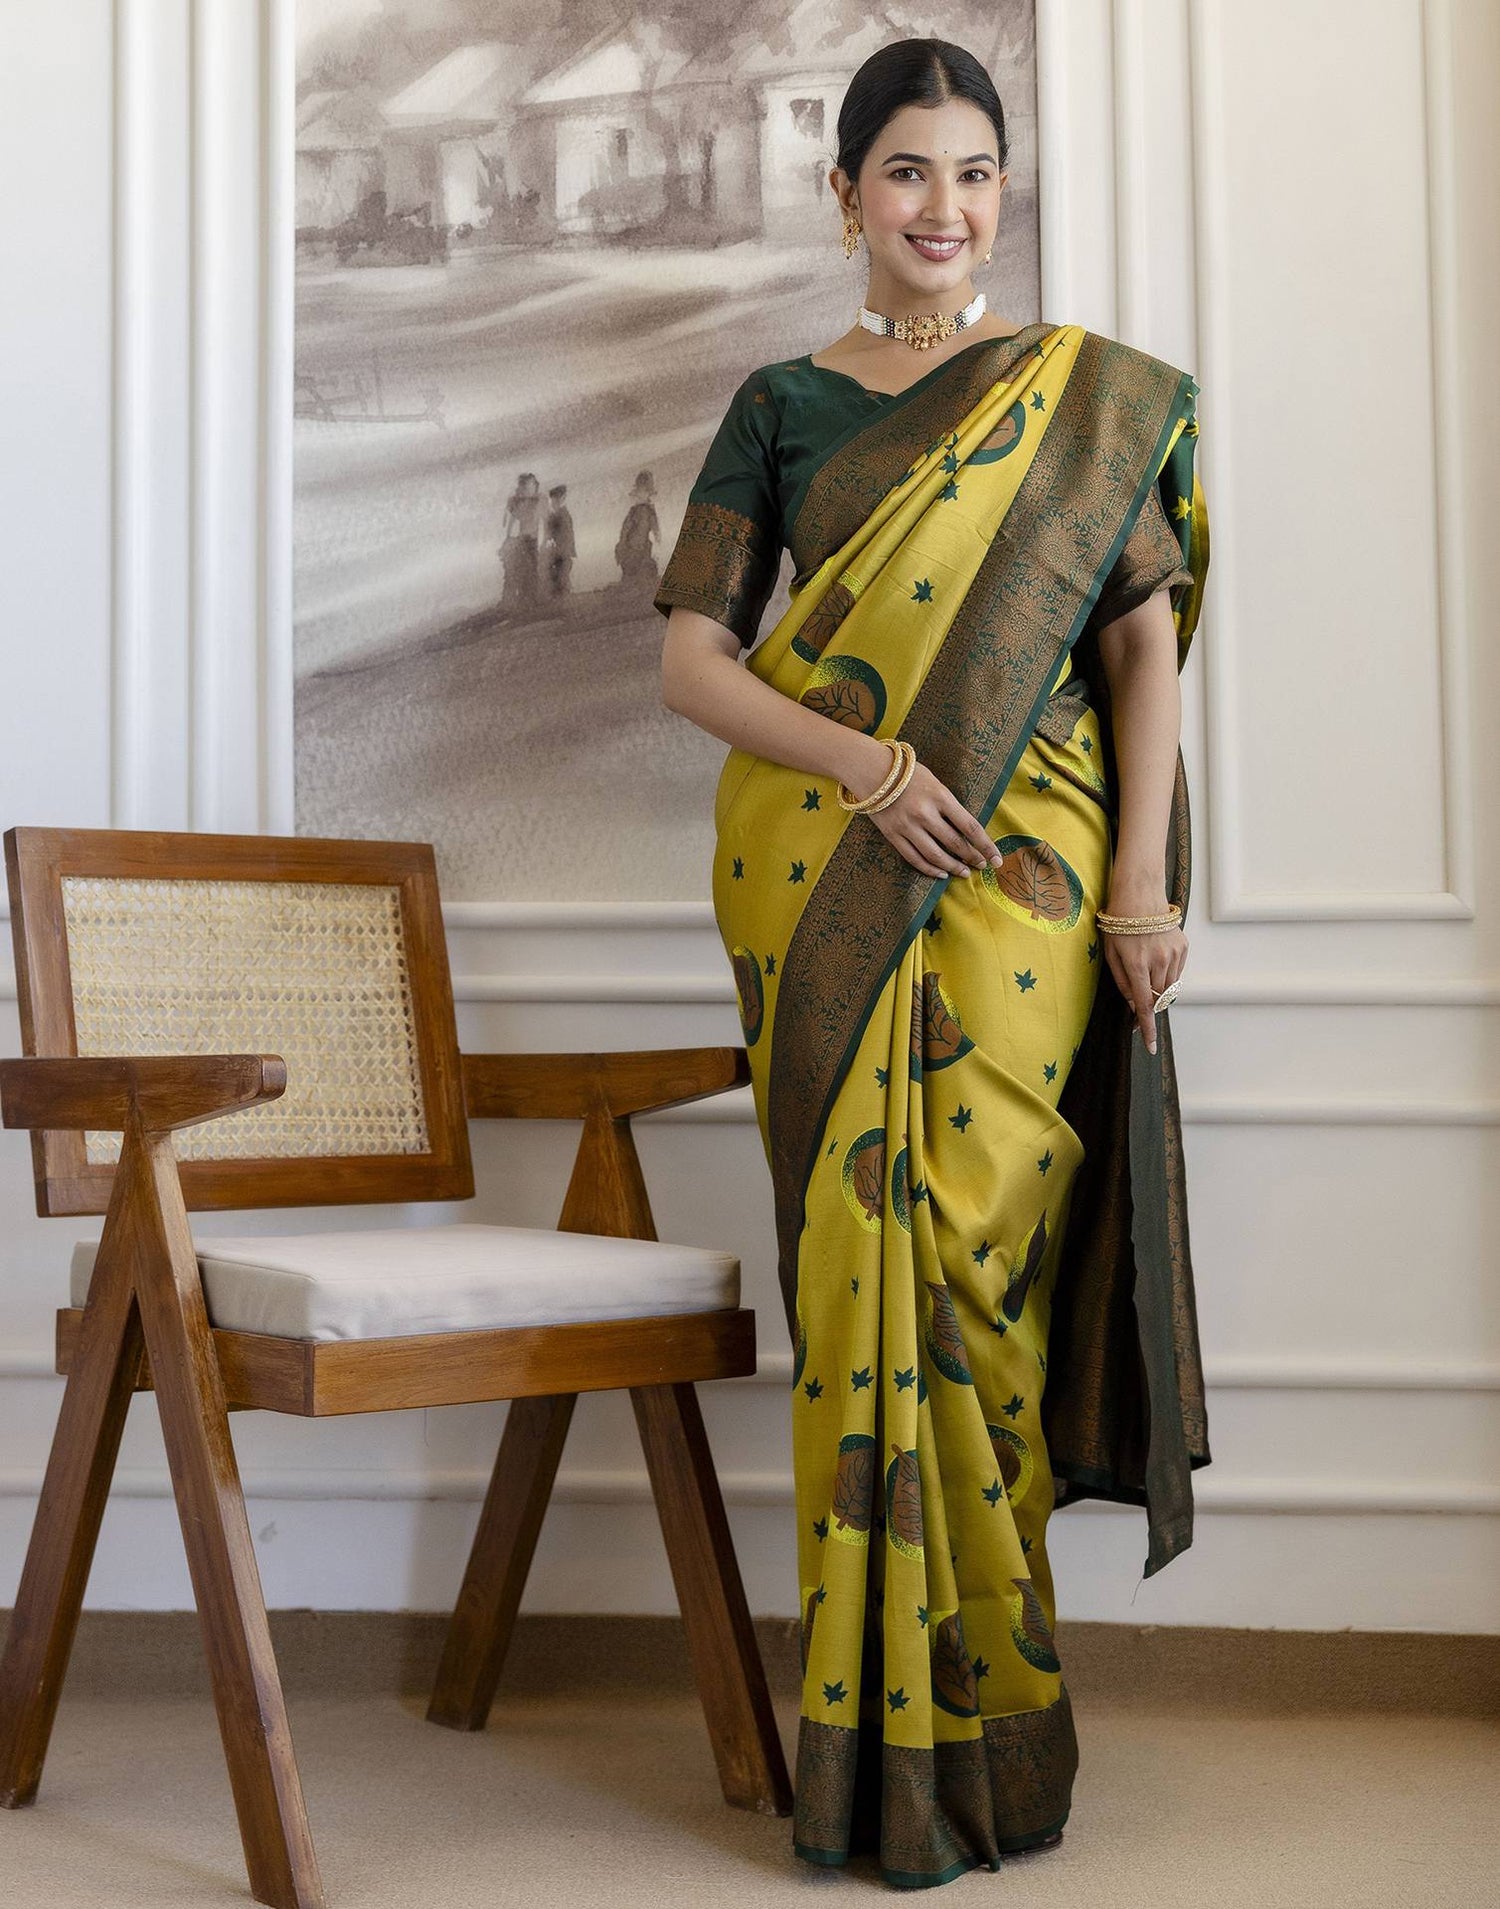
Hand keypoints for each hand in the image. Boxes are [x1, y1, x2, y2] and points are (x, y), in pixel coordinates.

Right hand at [854, 756, 1003, 880]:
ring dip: (953, 867)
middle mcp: (925, 813)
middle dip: (972, 857)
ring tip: (964, 873)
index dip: (986, 845)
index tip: (996, 858)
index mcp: (940, 797)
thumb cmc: (909, 774)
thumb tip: (968, 832)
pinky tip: (941, 873)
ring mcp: (908, 826)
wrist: (872, 771)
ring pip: (935, 855)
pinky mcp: (893, 836)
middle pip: (955, 843)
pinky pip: (914, 858)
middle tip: (982, 865)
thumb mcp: (936, 783)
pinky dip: (929, 869)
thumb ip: (950, 806)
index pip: (970, 826)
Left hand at [1100, 880, 1186, 1055]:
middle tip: (1137, 1001)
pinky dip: (1167, 975)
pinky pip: (1176, 972)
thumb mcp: (1110, 953)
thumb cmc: (1118, 924)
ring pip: (1169, 988)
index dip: (1147, 1028)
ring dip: (1158, 990)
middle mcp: (1158, 961)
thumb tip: (1133, 1005)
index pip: (1144, 1005)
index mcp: (1136, 965)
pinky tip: (1155, 960)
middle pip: (1158, 999)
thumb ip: (1122, 982)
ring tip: (1145, 972)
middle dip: (1149, 1006)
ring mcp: (1174, 954)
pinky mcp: (1183, 947)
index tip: (1151, 1046)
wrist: (1140, 894)